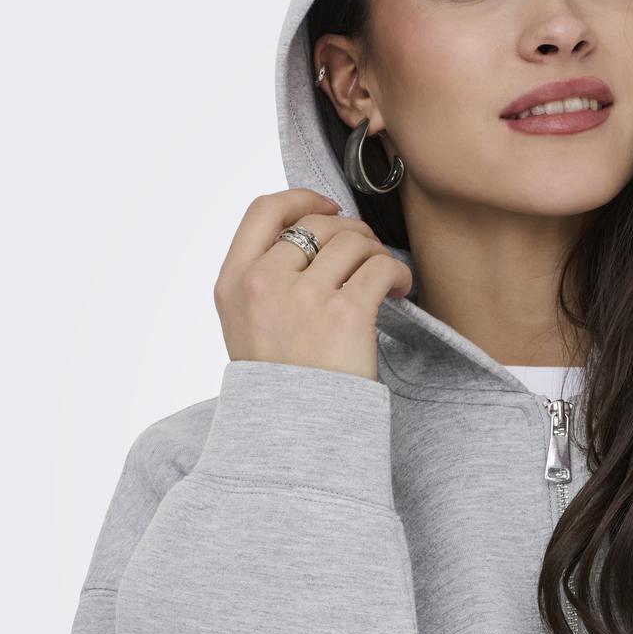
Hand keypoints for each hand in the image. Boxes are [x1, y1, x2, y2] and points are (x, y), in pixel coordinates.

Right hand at [213, 188, 413, 382]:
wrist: (294, 436)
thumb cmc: (278, 385)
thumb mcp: (244, 325)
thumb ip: (262, 280)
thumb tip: (306, 237)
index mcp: (233, 282)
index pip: (263, 210)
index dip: (302, 198)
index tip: (328, 206)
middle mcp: (264, 282)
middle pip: (317, 223)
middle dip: (350, 230)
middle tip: (366, 253)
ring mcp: (304, 297)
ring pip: (353, 240)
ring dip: (376, 252)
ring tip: (384, 276)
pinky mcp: (345, 315)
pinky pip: (381, 267)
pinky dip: (398, 273)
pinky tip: (399, 289)